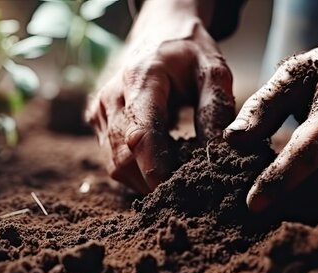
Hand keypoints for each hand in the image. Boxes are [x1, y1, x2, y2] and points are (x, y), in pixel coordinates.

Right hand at [86, 1, 233, 193]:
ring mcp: (99, 111)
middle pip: (124, 158)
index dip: (155, 169)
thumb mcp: (213, 70)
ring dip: (146, 181)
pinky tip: (164, 166)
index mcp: (141, 78)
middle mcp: (111, 96)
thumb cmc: (188, 52)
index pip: (141, 134)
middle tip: (189, 193)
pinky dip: (138, 172)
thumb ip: (216, 108)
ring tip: (179, 179)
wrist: (160, 33)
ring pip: (116, 166)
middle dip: (154, 182)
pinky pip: (114, 162)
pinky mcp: (97, 123)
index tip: (175, 193)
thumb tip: (220, 152)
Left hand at [224, 39, 317, 212]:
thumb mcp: (291, 73)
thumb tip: (232, 141)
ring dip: (304, 207)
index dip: (281, 179)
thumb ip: (262, 106)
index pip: (311, 149)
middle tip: (255, 207)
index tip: (252, 202)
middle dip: (291, 199)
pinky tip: (293, 202)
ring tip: (270, 206)